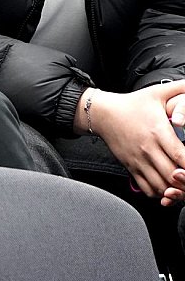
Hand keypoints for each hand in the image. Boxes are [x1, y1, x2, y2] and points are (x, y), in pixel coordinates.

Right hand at [85, 80, 184, 200]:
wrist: (102, 113)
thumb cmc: (132, 104)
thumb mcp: (156, 93)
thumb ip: (179, 88)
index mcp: (158, 131)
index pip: (180, 156)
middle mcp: (147, 148)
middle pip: (173, 175)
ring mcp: (138, 159)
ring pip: (161, 185)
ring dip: (174, 189)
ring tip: (181, 185)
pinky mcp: (130, 166)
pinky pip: (147, 188)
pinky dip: (159, 192)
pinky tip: (166, 186)